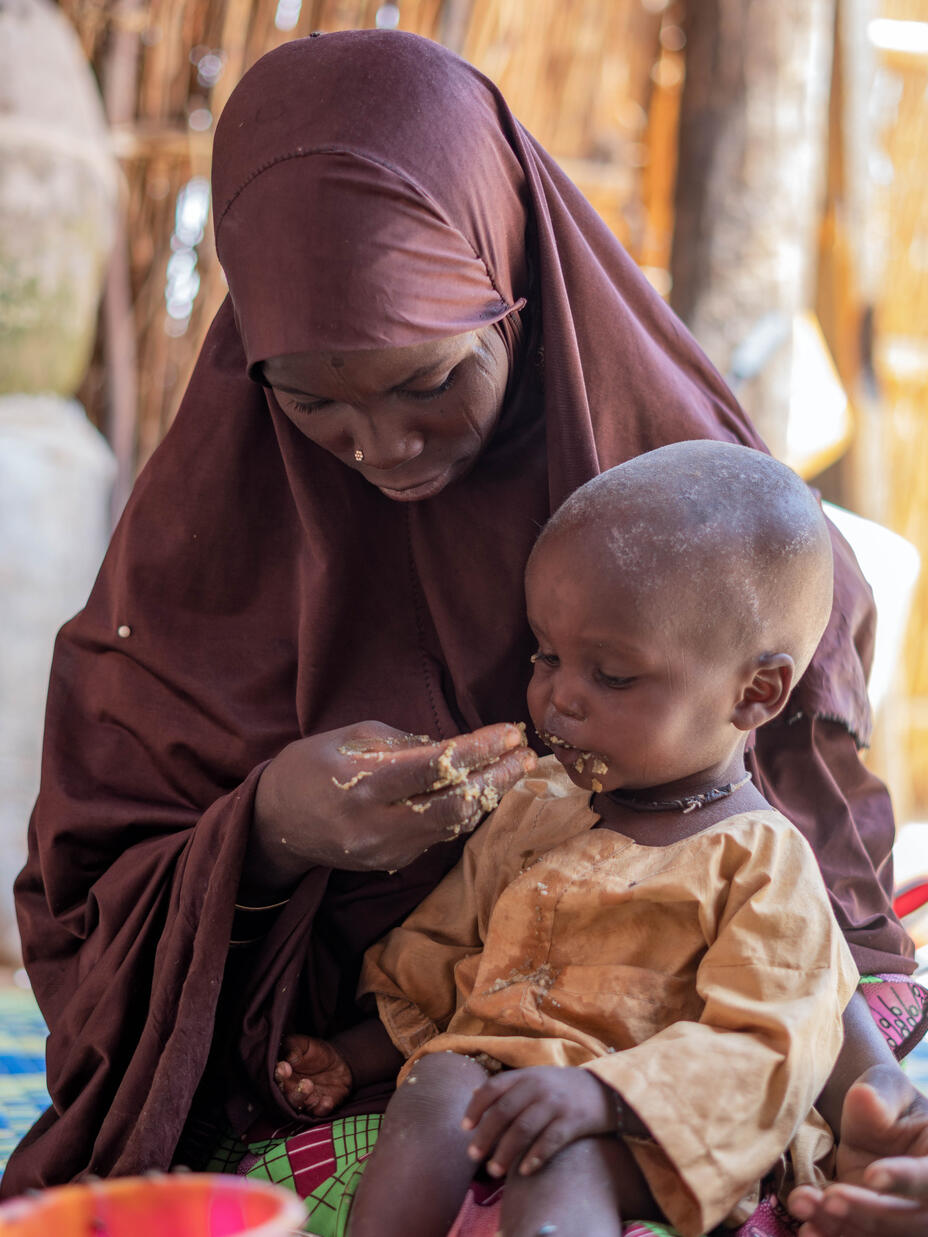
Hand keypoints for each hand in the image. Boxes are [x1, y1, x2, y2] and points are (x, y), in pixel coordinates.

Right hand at [250, 720, 535, 890]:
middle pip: (457, 803)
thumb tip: (456, 747)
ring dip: (489, 796)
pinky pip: (438, 835)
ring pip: (454, 824)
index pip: (438, 766)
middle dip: (498, 777)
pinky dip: (463, 811)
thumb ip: (406, 743)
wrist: (275, 822)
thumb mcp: (352, 737)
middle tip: (527, 754)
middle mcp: (379, 824)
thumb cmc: (313, 766)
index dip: (480, 749)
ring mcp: (387, 851)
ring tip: (515, 769)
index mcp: (365, 784)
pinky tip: (482, 791)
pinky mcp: (392, 863)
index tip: (510, 731)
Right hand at [274, 1033, 352, 1115]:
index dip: (279, 1074)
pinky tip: (326, 1100)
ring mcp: (304, 1100)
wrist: (336, 1062)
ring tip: (309, 1085)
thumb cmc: (314, 1052)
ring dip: (302, 1097)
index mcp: (282, 1075)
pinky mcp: (319, 1107)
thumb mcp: (304, 1044)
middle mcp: (290, 1090)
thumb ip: (294, 1048)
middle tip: (299, 1080)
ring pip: (298, 1105)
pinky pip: (319, 1111)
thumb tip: (289, 1058)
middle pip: (284, 1096)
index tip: (283, 1067)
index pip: (276, 1078)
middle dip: (289, 1090)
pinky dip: (322, 1108)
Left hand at [460, 1066, 616, 1177]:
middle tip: (474, 1157)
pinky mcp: (573, 1120)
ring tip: (494, 1171)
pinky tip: (524, 1171)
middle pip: (504, 1112)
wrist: (604, 1090)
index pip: (493, 1088)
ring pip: (523, 1129)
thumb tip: (474, 1094)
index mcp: (525, 1076)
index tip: (465, 1128)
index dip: (476, 1107)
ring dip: (505, 1152)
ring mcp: (556, 1103)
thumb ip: (507, 1086)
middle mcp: (538, 1086)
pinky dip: (535, 1157)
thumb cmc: (561, 1088)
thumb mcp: (534, 1078)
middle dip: (485, 1136)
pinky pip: (550, 1141)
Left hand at [788, 1062, 927, 1235]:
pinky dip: (832, 1236)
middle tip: (830, 1197)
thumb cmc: (885, 1100)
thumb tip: (866, 1098)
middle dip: (866, 1210)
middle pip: (907, 1218)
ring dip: (841, 1225)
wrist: (871, 1121)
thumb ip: (880, 1096)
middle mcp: (926, 1200)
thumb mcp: (885, 1088)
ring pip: (880, 1234)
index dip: (903, 1180)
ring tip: (804, 1205)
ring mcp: (902, 1218)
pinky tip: (807, 1230)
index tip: (871, 1175)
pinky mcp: (874, 1227)